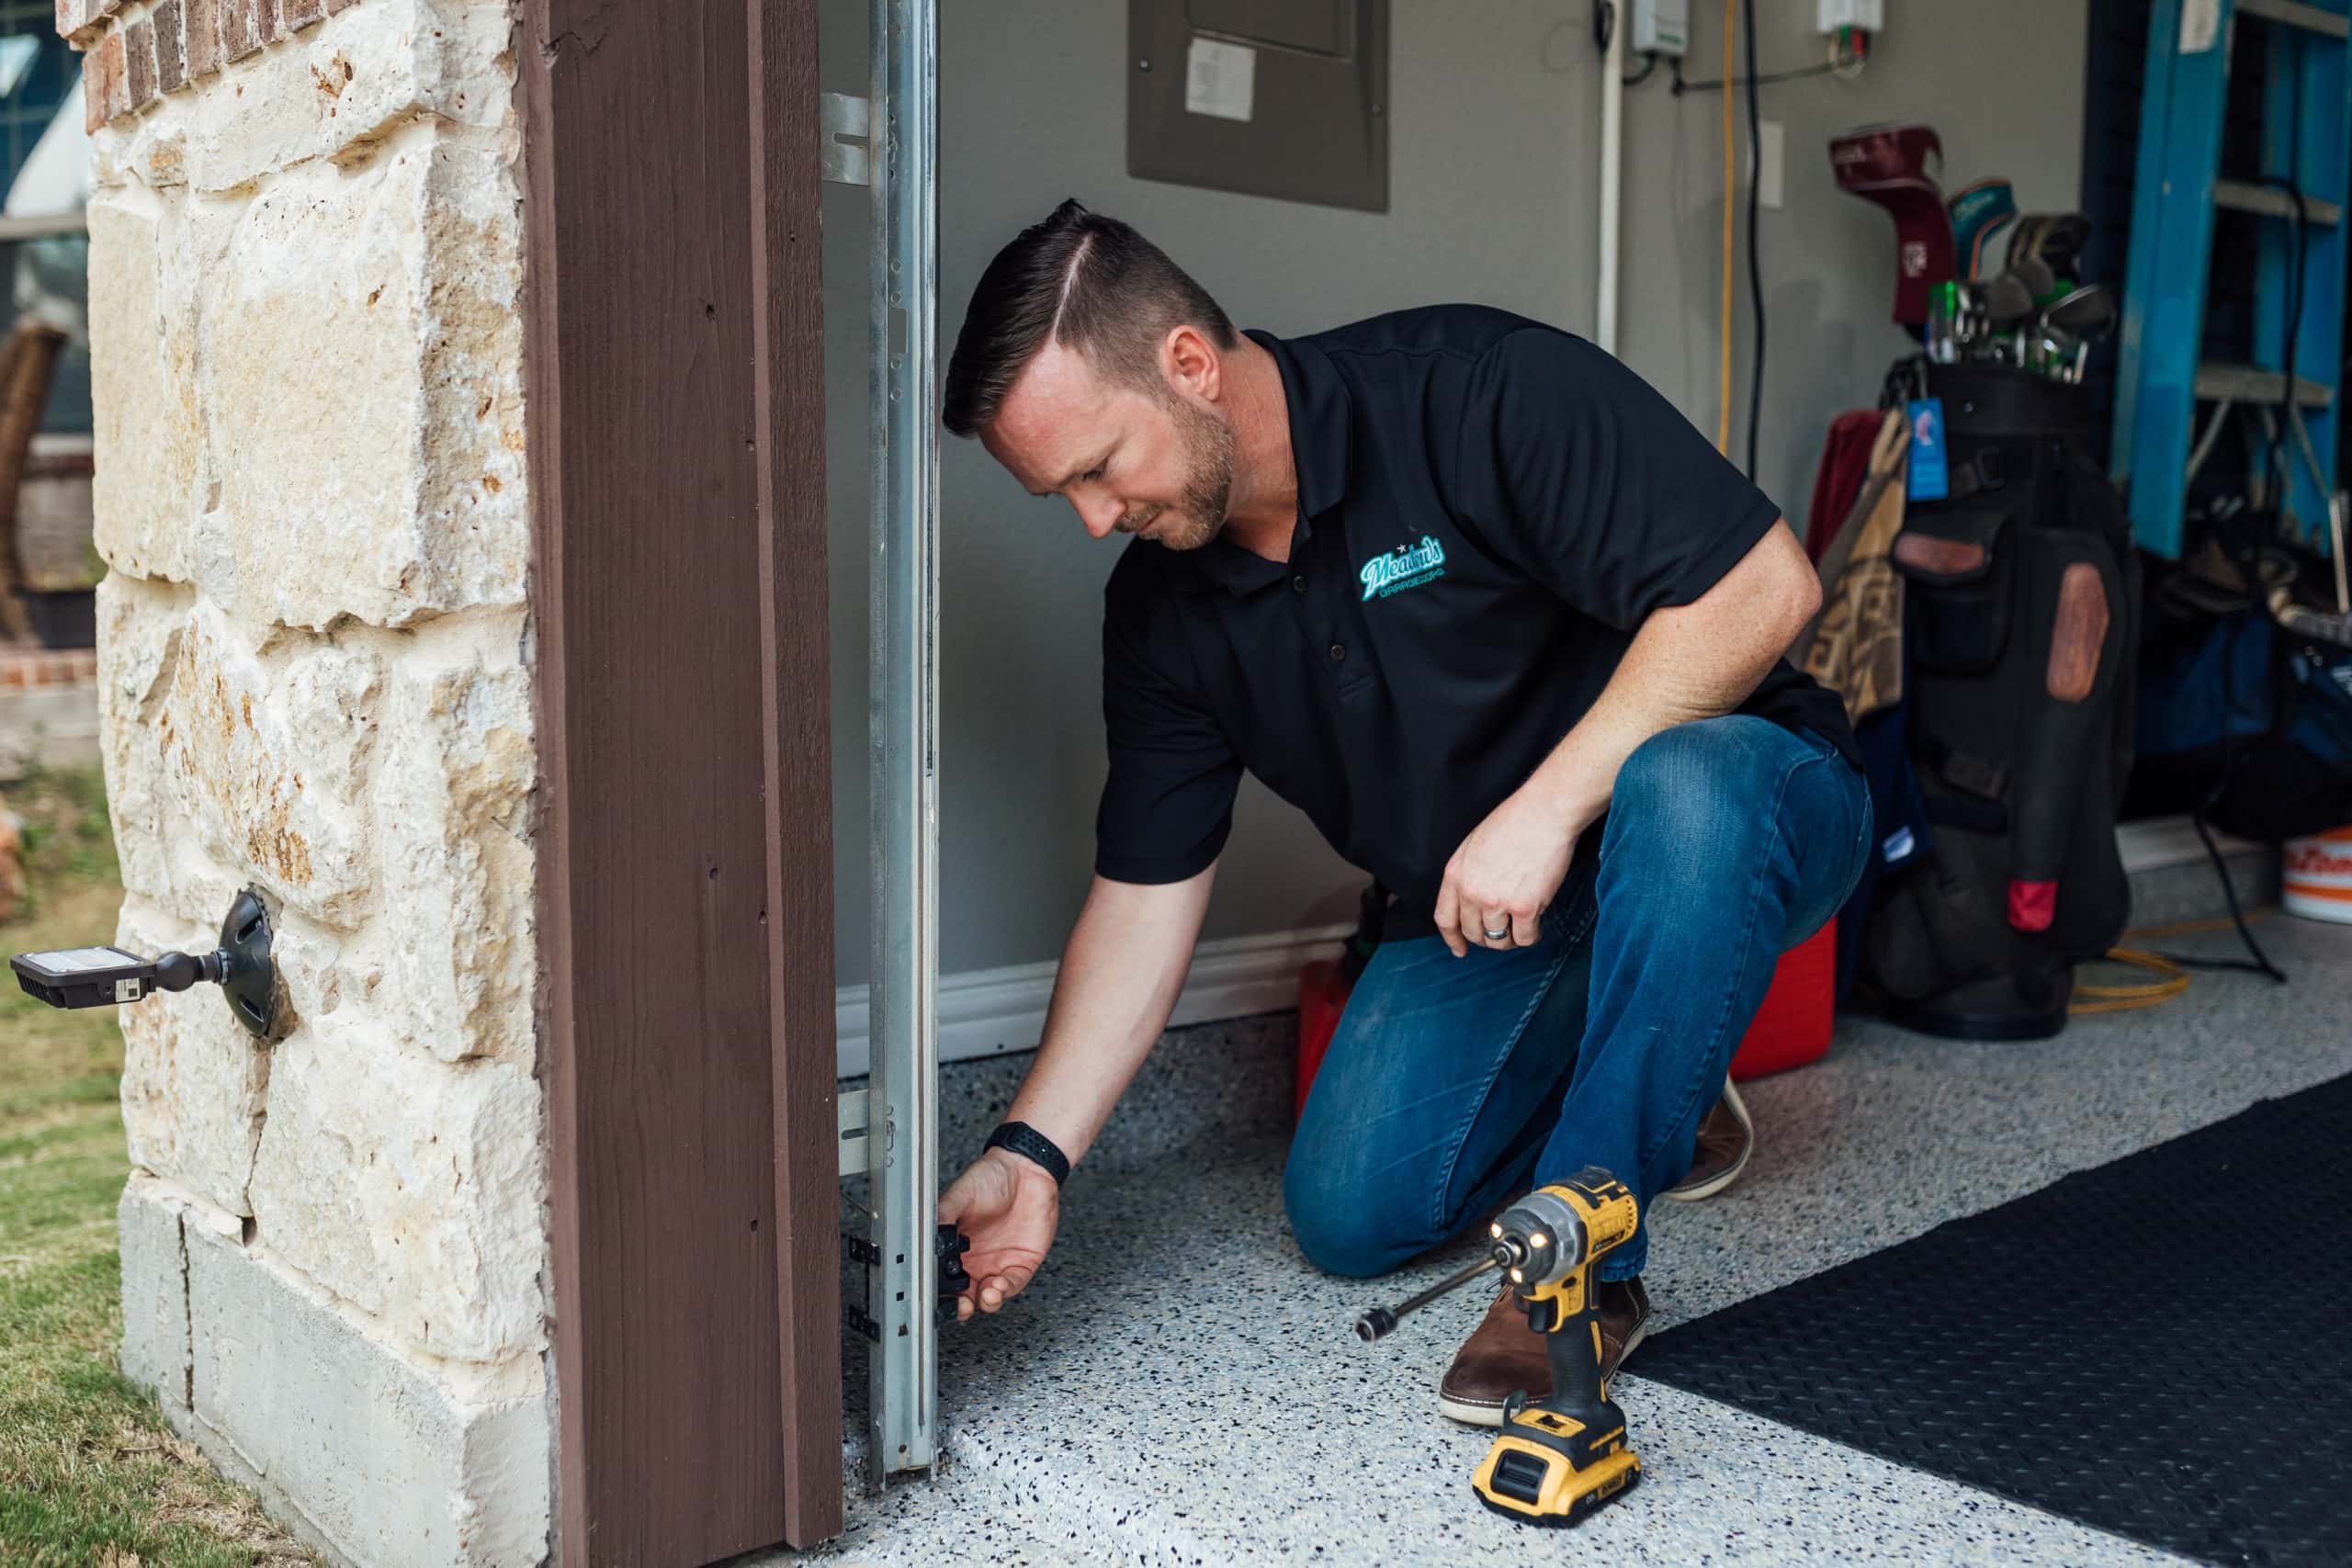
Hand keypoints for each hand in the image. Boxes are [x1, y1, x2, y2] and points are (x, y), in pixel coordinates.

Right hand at [938, 1146, 1060, 1320]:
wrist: (1026, 1169)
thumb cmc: (990, 1178)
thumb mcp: (958, 1196)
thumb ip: (942, 1218)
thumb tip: (926, 1239)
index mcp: (954, 1249)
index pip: (943, 1279)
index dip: (939, 1293)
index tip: (936, 1297)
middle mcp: (974, 1261)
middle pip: (963, 1296)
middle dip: (960, 1307)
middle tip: (959, 1306)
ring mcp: (997, 1265)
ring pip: (987, 1297)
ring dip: (984, 1302)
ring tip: (985, 1294)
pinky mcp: (1021, 1265)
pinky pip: (1012, 1285)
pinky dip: (1004, 1291)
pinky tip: (998, 1285)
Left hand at [1433, 787, 1585, 955]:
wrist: (1544, 813)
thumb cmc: (1514, 823)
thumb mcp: (1474, 846)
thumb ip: (1468, 875)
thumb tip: (1471, 903)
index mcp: (1455, 874)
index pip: (1445, 918)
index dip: (1452, 938)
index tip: (1460, 950)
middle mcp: (1471, 892)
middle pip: (1474, 933)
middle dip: (1488, 937)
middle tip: (1505, 928)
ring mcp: (1496, 901)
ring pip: (1499, 940)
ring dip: (1511, 938)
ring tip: (1522, 924)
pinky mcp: (1524, 908)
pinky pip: (1525, 938)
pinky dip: (1532, 935)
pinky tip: (1536, 922)